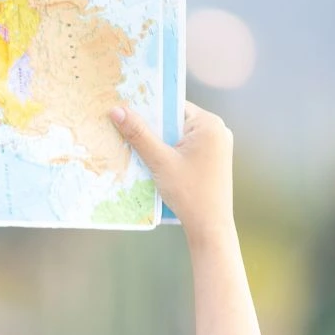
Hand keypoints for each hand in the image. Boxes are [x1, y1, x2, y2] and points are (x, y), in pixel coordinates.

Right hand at [109, 101, 234, 232]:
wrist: (210, 227)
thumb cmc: (189, 193)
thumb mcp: (160, 161)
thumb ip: (139, 134)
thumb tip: (117, 110)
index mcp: (210, 124)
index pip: (173, 106)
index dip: (149, 109)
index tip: (126, 113)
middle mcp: (218, 130)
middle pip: (175, 122)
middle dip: (152, 129)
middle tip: (126, 132)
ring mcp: (217, 147)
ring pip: (179, 138)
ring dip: (159, 144)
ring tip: (137, 151)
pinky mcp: (213, 161)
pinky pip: (186, 150)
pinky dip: (170, 155)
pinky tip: (154, 165)